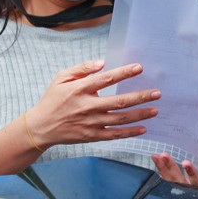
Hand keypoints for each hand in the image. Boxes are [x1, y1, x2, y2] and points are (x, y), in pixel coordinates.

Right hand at [26, 60, 160, 148]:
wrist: (40, 127)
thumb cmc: (53, 99)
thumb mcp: (62, 78)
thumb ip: (82, 68)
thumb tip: (102, 62)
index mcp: (80, 89)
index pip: (106, 79)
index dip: (124, 73)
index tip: (139, 68)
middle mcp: (87, 106)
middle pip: (119, 101)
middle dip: (140, 96)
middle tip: (157, 93)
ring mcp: (90, 123)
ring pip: (120, 119)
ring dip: (140, 114)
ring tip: (155, 109)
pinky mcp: (92, 136)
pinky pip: (114, 134)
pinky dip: (130, 133)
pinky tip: (143, 128)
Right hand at [151, 152, 197, 190]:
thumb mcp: (186, 190)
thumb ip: (175, 180)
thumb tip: (162, 169)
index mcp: (184, 189)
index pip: (170, 178)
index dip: (162, 168)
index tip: (156, 157)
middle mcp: (192, 191)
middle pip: (180, 179)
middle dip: (171, 167)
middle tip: (164, 156)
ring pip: (197, 183)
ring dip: (191, 172)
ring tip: (186, 163)